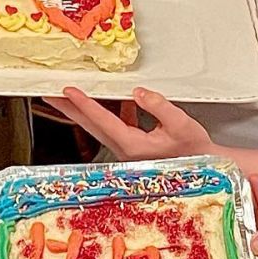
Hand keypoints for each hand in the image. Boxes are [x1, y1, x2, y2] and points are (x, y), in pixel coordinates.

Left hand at [45, 86, 213, 160]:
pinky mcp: (133, 147)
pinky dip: (110, 111)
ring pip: (99, 125)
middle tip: (49, 93)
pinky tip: (117, 100)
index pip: (103, 120)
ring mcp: (127, 150)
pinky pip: (115, 125)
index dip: (84, 104)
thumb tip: (138, 92)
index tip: (68, 91)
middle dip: (69, 108)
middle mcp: (125, 150)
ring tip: (69, 93)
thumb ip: (159, 106)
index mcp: (133, 145)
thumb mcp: (181, 125)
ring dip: (84, 109)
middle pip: (90, 124)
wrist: (208, 167)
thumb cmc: (196, 151)